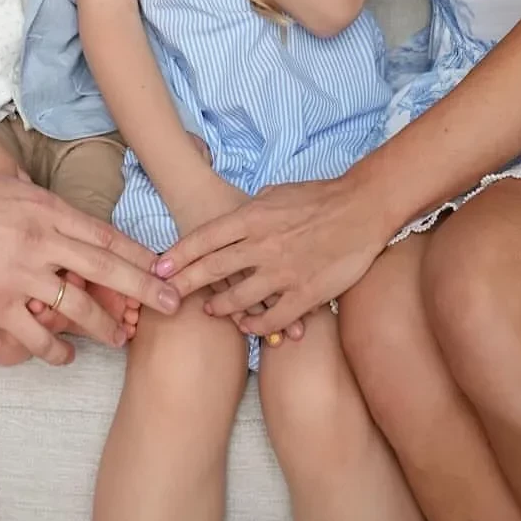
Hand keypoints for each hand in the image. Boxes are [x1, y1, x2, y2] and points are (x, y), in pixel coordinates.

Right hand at [0, 169, 180, 365]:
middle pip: (106, 268)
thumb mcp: (13, 189)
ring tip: (120, 338)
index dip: (138, 256)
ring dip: (104, 327)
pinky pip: (37, 335)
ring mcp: (20, 274)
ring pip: (77, 307)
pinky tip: (67, 356)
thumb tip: (63, 214)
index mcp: (48, 209)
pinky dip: (57, 350)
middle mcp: (41, 240)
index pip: (105, 235)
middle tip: (171, 306)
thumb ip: (43, 205)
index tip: (163, 269)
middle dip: (143, 289)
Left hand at [153, 174, 387, 338]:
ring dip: (219, 307)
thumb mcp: (275, 194)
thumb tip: (234, 221)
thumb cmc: (317, 197)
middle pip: (213, 269)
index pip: (205, 238)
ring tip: (208, 310)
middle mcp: (262, 245)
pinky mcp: (304, 293)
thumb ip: (250, 211)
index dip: (179, 254)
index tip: (160, 267)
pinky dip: (255, 324)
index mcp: (252, 217)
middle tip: (165, 295)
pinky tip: (246, 327)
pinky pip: (272, 316)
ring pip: (238, 297)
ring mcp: (283, 271)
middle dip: (185, 283)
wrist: (360, 209)